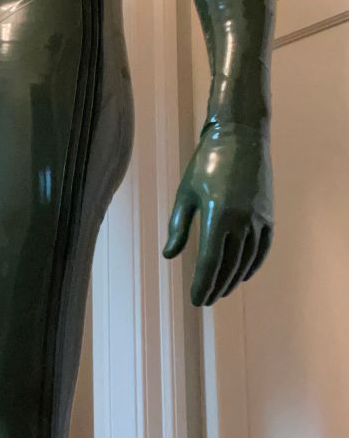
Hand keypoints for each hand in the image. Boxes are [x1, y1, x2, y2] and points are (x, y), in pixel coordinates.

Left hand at [163, 122, 272, 305]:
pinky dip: (252, 265)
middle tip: (205, 300)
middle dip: (215, 286)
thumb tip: (169, 255)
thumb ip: (178, 226)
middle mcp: (241, 221)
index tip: (195, 298)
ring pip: (246, 260)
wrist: (240, 136)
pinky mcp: (268, 215)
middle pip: (229, 266)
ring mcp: (258, 219)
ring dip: (233, 280)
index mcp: (217, 215)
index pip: (210, 262)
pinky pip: (262, 249)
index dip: (202, 283)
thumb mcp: (185, 193)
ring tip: (220, 291)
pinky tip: (242, 275)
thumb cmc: (206, 163)